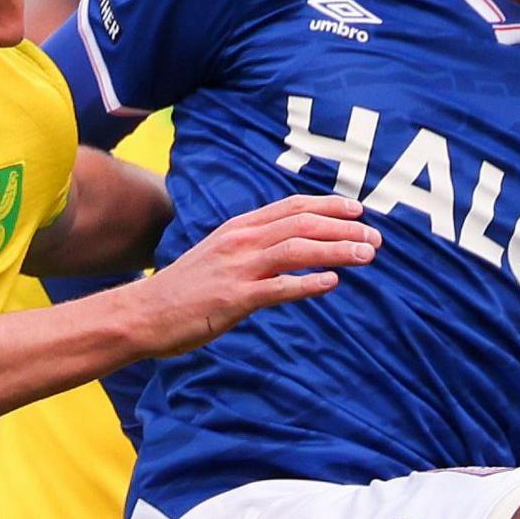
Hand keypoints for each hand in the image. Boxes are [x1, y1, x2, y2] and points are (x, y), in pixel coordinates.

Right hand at [108, 193, 377, 355]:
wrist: (144, 313)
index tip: (358, 209)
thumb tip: (289, 249)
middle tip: (375, 237)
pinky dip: (308, 283)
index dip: (329, 205)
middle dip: (344, 227)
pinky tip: (332, 282)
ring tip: (367, 255)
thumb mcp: (219, 255)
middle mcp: (241, 241)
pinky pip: (279, 288)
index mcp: (239, 228)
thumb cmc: (184, 289)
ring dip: (337, 250)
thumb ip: (252, 248)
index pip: (292, 207)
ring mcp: (238, 269)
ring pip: (297, 250)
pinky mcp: (235, 299)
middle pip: (302, 224)